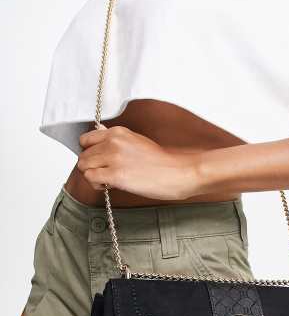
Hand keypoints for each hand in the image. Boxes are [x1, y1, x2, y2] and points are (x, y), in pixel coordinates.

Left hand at [78, 126, 202, 199]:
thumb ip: (115, 138)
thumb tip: (98, 131)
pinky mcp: (115, 175)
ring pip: (84, 166)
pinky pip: (90, 178)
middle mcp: (113, 142)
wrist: (177, 173)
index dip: (90, 152)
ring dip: (92, 175)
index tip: (99, 160)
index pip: (86, 140)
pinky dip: (96, 184)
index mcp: (118, 132)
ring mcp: (114, 158)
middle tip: (106, 173)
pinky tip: (109, 185)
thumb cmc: (162, 162)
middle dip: (92, 166)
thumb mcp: (136, 141)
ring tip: (108, 180)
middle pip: (84, 155)